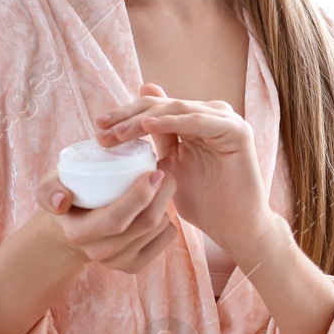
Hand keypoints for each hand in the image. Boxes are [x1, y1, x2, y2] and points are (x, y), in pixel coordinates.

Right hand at [35, 164, 177, 273]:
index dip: (140, 194)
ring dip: (166, 202)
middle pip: (146, 223)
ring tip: (159, 185)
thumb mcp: (49, 188)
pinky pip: (167, 237)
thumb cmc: (67, 198)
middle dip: (164, 193)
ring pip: (160, 228)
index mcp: (79, 232)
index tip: (153, 171)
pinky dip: (168, 218)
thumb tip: (63, 199)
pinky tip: (158, 207)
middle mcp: (100, 252)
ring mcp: (119, 262)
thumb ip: (48, 189)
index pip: (116, 218)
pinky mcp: (136, 265)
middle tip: (165, 171)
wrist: (72, 230)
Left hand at [95, 82, 272, 261]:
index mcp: (195, 121)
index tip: (97, 128)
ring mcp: (226, 121)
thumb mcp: (169, 170)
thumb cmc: (203, 203)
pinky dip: (172, 122)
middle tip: (101, 127)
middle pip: (163, 105)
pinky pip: (198, 121)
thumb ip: (157, 144)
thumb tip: (137, 122)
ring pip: (177, 110)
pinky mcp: (237, 131)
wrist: (234, 227)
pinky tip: (148, 126)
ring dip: (144, 119)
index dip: (125, 115)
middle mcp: (212, 115)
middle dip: (129, 115)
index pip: (155, 109)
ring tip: (119, 131)